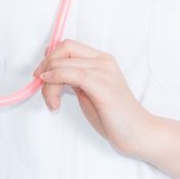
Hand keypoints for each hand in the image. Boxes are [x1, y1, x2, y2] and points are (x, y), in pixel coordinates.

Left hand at [33, 39, 154, 156]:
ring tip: (52, 103)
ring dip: (48, 83)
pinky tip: (53, 95)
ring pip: (63, 63)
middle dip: (45, 67)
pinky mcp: (103, 86)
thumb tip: (50, 68)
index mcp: (101, 59)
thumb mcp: (88, 91)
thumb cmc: (113, 116)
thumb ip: (73, 78)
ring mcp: (104, 72)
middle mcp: (103, 61)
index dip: (49, 58)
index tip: (40, 76)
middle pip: (63, 50)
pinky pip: (72, 74)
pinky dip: (56, 80)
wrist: (139, 132)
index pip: (67, 46)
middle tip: (41, 88)